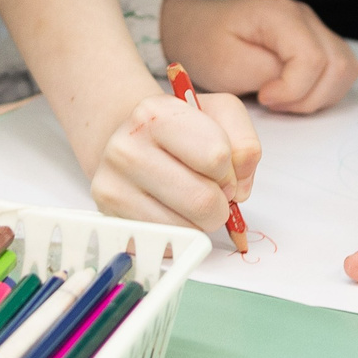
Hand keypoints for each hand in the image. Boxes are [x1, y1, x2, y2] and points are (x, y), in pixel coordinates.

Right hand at [91, 87, 259, 237]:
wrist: (128, 142)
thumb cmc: (179, 131)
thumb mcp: (220, 115)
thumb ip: (244, 141)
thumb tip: (240, 187)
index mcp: (155, 115)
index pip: (217, 157)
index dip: (230, 168)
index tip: (220, 166)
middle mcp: (126, 149)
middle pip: (204, 200)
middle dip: (221, 202)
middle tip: (211, 189)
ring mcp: (113, 187)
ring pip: (188, 227)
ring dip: (202, 220)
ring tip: (190, 198)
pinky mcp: (112, 219)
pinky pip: (169, 242)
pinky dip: (182, 232)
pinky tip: (172, 210)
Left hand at [160, 0, 357, 112]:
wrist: (196, 29)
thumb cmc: (206, 44)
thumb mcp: (226, 63)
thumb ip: (266, 73)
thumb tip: (295, 85)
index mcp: (281, 15)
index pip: (314, 58)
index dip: (293, 89)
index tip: (264, 98)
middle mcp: (305, 17)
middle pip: (339, 65)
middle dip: (308, 97)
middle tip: (272, 101)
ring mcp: (314, 28)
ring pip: (345, 70)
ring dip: (318, 96)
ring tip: (281, 99)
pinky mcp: (316, 43)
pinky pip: (338, 72)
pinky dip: (321, 91)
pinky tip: (291, 94)